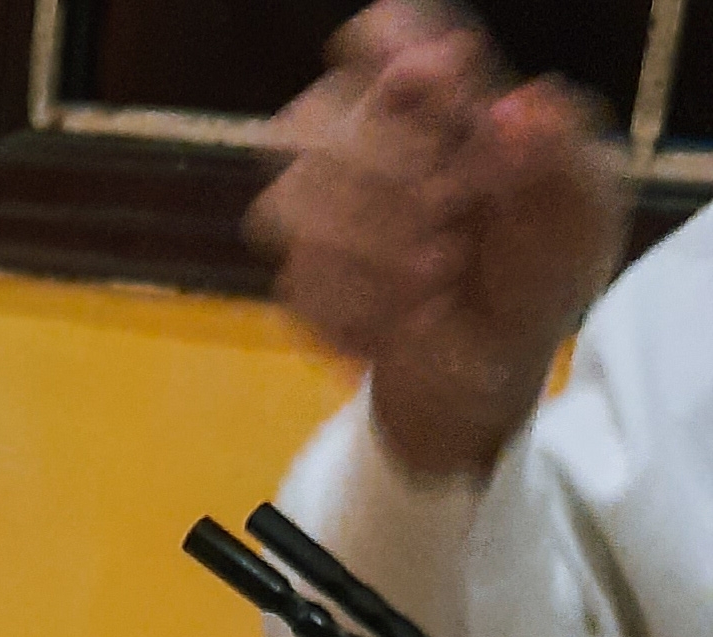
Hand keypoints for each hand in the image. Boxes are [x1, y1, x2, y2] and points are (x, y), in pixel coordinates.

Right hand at [247, 2, 624, 480]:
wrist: (496, 366)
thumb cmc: (542, 272)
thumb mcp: (582, 214)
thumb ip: (560, 154)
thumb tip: (516, 110)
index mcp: (442, 96)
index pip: (384, 33)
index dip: (395, 51)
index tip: (453, 89)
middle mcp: (370, 138)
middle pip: (313, 116)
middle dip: (387, 178)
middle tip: (453, 220)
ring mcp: (323, 210)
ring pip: (290, 202)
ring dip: (372, 253)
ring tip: (439, 280)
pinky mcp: (303, 280)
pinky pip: (299, 285)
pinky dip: (362, 313)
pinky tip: (410, 322)